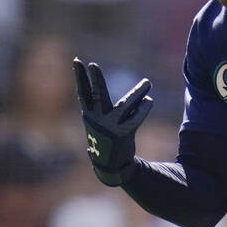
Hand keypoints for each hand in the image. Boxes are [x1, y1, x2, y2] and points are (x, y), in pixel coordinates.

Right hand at [73, 57, 152, 185]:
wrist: (111, 165)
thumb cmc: (107, 138)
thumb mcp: (102, 121)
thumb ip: (113, 107)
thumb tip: (142, 96)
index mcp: (89, 115)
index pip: (83, 92)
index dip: (80, 77)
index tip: (77, 61)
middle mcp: (96, 119)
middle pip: (97, 95)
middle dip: (95, 80)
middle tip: (93, 65)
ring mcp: (109, 127)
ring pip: (126, 105)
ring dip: (139, 93)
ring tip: (148, 83)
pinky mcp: (122, 134)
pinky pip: (136, 118)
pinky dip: (143, 109)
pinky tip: (149, 101)